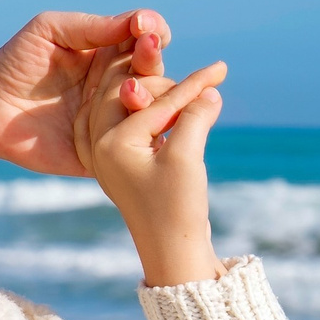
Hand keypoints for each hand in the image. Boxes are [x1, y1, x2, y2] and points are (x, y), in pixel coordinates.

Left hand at [0, 10, 171, 175]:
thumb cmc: (15, 61)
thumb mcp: (50, 30)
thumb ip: (93, 26)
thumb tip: (140, 20)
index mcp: (109, 55)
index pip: (148, 42)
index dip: (154, 34)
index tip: (146, 30)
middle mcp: (118, 86)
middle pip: (155, 74)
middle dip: (153, 61)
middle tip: (145, 52)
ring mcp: (113, 119)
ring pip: (151, 110)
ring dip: (149, 97)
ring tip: (130, 89)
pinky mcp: (102, 151)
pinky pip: (130, 147)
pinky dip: (136, 136)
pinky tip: (131, 125)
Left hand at [77, 53, 227, 286]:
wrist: (170, 251)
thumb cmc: (177, 208)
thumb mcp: (187, 158)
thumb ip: (194, 117)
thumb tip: (210, 89)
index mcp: (109, 142)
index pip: (155, 101)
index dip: (192, 85)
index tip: (221, 68)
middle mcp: (98, 144)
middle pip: (125, 92)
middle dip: (162, 81)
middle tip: (199, 81)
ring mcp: (104, 152)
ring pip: (123, 104)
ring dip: (153, 92)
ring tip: (187, 89)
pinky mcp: (116, 159)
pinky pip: (126, 121)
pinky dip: (149, 110)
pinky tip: (173, 106)